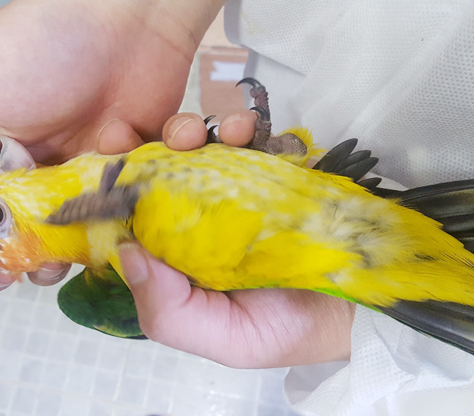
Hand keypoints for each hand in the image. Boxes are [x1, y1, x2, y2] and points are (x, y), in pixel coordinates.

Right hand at [0, 0, 223, 300]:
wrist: (123, 17)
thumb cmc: (36, 44)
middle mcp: (28, 173)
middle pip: (14, 242)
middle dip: (18, 265)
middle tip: (28, 272)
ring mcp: (78, 176)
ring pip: (69, 240)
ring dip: (71, 252)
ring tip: (78, 245)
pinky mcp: (124, 174)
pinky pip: (126, 211)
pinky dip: (128, 209)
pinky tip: (121, 176)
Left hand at [121, 111, 355, 367]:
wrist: (363, 310)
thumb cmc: (288, 329)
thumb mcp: (224, 339)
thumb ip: (168, 311)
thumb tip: (126, 251)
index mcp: (176, 259)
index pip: (133, 218)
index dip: (115, 186)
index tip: (110, 155)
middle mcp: (199, 221)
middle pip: (161, 173)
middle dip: (153, 146)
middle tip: (160, 137)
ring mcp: (236, 193)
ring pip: (200, 150)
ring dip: (196, 131)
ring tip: (207, 132)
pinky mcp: (273, 172)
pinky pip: (251, 140)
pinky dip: (246, 128)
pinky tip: (249, 132)